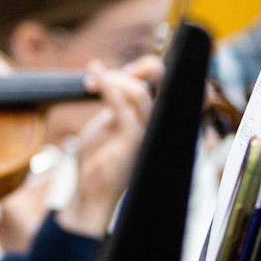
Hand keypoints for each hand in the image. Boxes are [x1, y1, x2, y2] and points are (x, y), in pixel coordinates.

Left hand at [59, 59, 157, 237]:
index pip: (171, 83)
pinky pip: (124, 107)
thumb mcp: (107, 121)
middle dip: (138, 67)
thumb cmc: (98, 159)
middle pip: (165, 80)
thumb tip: (104, 69)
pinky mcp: (133, 142)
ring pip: (140, 92)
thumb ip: (114, 98)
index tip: (120, 69)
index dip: (148, 68)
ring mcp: (148, 134)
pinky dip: (108, 89)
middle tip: (103, 72)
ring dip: (113, 79)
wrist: (89, 192)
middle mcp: (159, 126)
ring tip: (92, 81)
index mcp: (157, 119)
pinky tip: (95, 85)